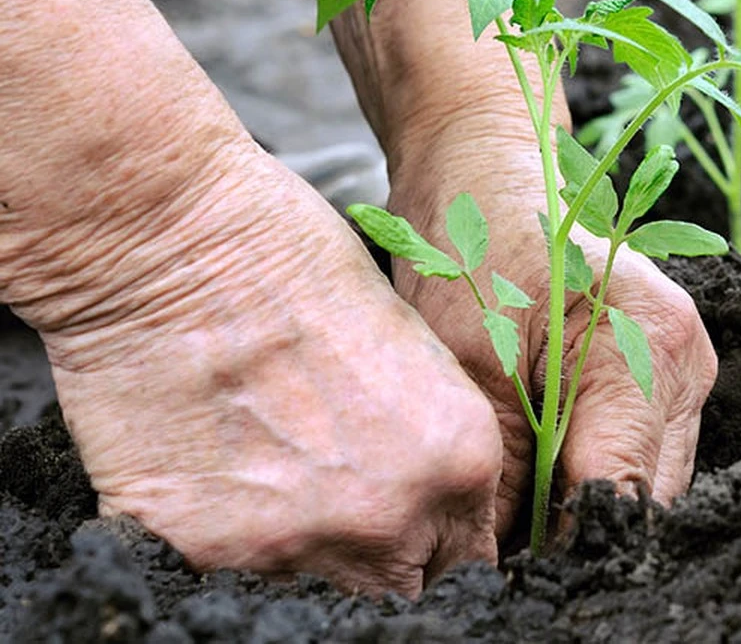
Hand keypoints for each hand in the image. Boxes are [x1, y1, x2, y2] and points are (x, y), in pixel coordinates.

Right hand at [17, 141, 503, 596]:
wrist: (174, 242)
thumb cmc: (294, 261)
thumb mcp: (411, 347)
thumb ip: (431, 442)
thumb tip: (428, 503)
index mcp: (458, 459)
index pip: (468, 560)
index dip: (437, 547)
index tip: (412, 535)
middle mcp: (390, 517)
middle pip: (400, 589)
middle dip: (380, 558)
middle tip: (339, 505)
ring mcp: (296, 544)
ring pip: (317, 596)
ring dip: (302, 552)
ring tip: (269, 476)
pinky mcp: (202, 550)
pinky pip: (225, 579)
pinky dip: (222, 542)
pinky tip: (212, 475)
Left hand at [389, 115, 717, 541]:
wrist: (485, 170)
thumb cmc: (472, 245)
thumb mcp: (469, 366)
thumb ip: (501, 474)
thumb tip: (500, 566)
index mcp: (651, 347)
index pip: (622, 494)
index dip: (564, 548)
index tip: (506, 574)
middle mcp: (687, 362)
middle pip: (646, 500)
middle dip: (576, 535)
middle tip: (502, 552)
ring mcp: (684, 370)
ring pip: (646, 485)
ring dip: (584, 508)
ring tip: (514, 515)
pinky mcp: (663, 376)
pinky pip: (636, 454)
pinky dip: (588, 475)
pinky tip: (537, 476)